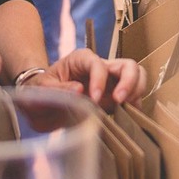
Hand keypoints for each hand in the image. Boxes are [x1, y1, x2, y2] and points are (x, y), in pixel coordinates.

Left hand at [28, 49, 146, 110]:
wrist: (42, 102)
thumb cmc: (42, 90)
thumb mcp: (42, 88)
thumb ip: (57, 88)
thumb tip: (80, 90)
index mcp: (81, 59)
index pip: (98, 64)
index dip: (100, 80)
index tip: (94, 99)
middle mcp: (101, 67)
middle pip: (128, 65)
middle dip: (130, 82)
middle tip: (120, 101)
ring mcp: (111, 82)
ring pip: (137, 77)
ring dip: (136, 93)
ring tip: (125, 110)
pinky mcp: (115, 98)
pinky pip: (134, 98)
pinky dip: (135, 108)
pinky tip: (125, 119)